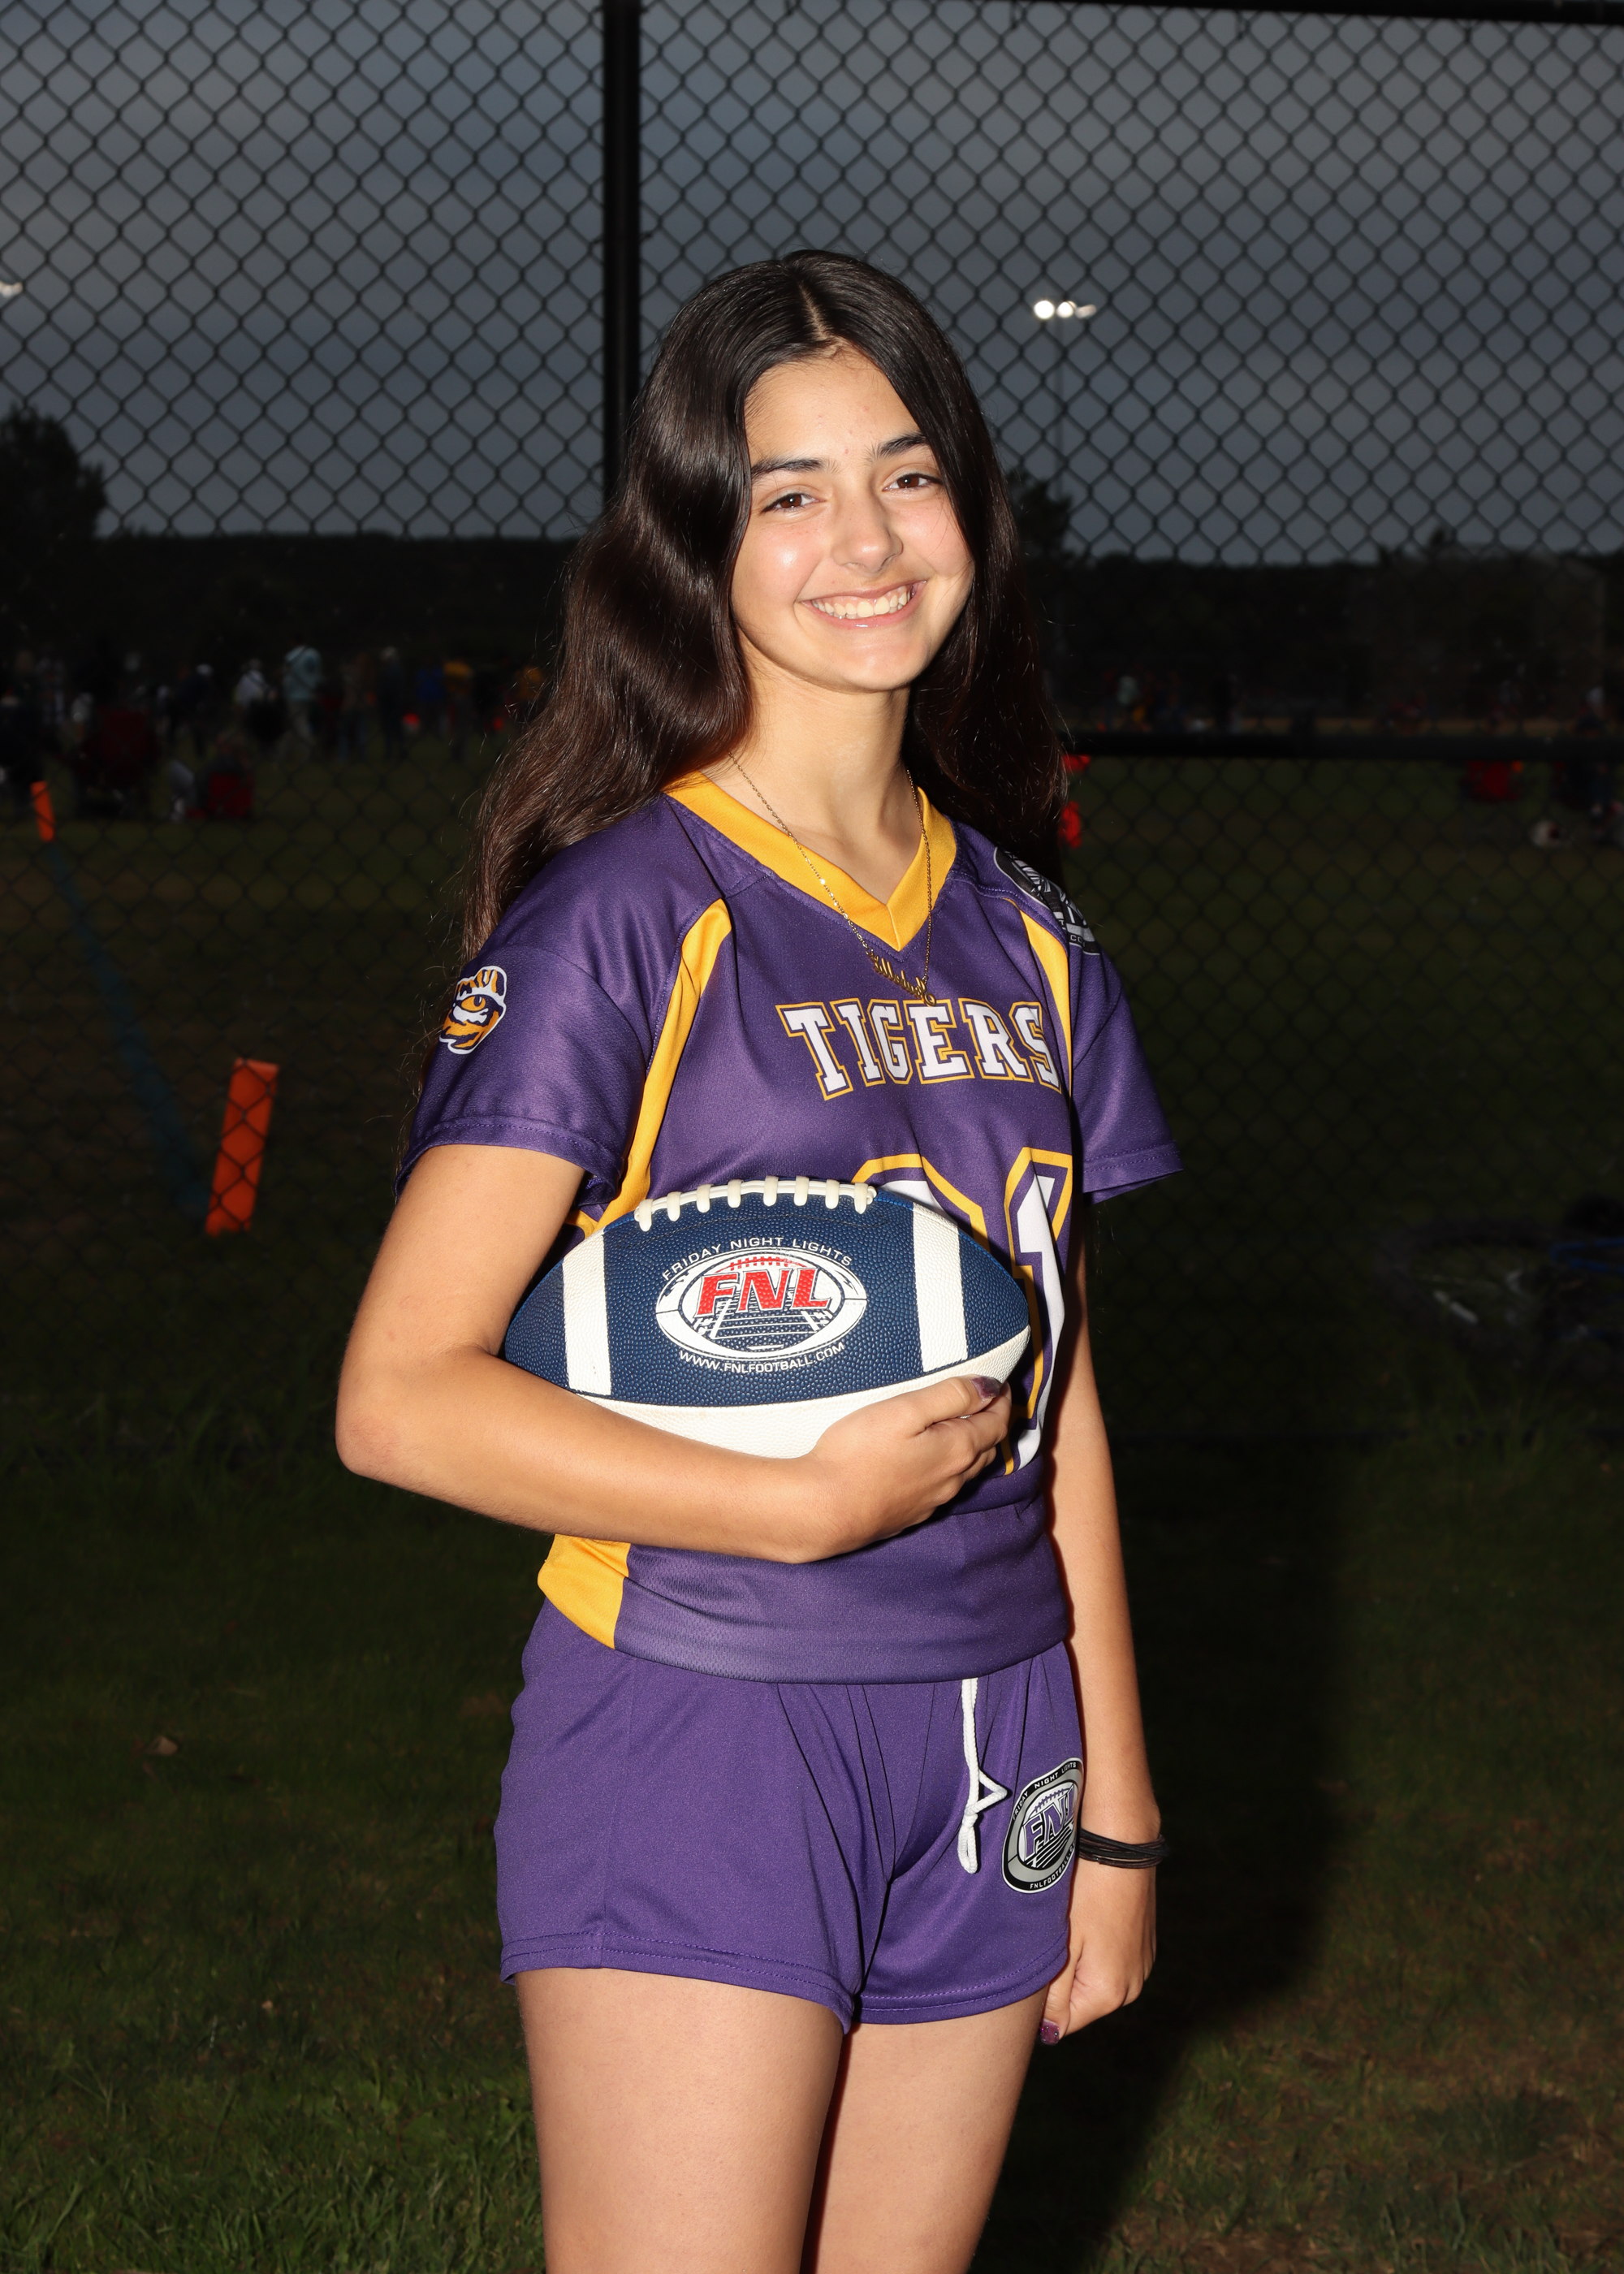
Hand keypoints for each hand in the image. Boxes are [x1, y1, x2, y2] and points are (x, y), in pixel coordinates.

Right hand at [790, 1375, 1011, 1559]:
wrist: (824, 1510)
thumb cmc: (858, 1453)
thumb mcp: (905, 1410)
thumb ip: (950, 1396)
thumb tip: (989, 1388)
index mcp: (957, 1450)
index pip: (996, 1423)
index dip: (1002, 1400)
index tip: (1001, 1383)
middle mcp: (952, 1480)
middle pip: (987, 1449)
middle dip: (992, 1423)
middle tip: (987, 1401)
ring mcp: (931, 1501)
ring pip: (966, 1471)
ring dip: (973, 1447)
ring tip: (965, 1427)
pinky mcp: (910, 1514)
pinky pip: (943, 1488)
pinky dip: (949, 1468)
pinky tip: (931, 1462)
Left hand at [1040, 1856, 1156, 2041]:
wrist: (1121, 1845)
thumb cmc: (1086, 1892)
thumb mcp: (1062, 1946)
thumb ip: (1054, 1996)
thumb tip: (1049, 2035)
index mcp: (1109, 1993)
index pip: (1063, 2024)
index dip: (1042, 2002)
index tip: (1033, 1968)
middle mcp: (1132, 1987)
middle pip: (1080, 2003)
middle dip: (1060, 1982)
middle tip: (1050, 1942)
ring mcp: (1142, 1966)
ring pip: (1094, 1981)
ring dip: (1077, 1965)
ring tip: (1070, 1926)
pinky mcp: (1145, 1946)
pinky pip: (1112, 1962)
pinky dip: (1095, 1949)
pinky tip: (1088, 1918)